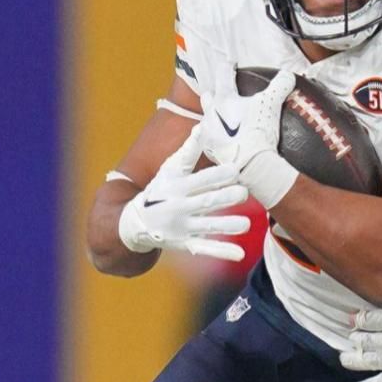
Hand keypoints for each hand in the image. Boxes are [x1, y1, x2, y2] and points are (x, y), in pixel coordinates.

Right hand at [118, 159, 250, 259]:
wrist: (135, 222)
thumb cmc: (160, 190)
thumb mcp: (169, 170)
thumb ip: (188, 151)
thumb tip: (202, 126)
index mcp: (177, 187)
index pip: (200, 179)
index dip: (217, 175)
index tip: (236, 170)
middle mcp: (179, 207)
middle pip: (206, 202)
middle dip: (225, 197)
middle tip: (244, 192)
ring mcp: (183, 227)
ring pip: (208, 226)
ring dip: (227, 225)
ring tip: (246, 224)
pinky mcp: (186, 244)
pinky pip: (205, 248)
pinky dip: (222, 252)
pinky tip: (240, 254)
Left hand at [200, 68, 299, 205]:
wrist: (251, 165)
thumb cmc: (259, 132)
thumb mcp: (272, 105)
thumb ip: (280, 86)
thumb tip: (288, 74)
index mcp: (223, 98)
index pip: (223, 73)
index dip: (229, 66)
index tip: (233, 65)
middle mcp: (210, 113)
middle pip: (208, 96)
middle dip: (216, 93)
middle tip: (229, 96)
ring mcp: (207, 133)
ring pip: (206, 119)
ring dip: (215, 117)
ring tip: (228, 122)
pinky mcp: (209, 150)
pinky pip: (209, 139)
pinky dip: (217, 138)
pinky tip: (228, 141)